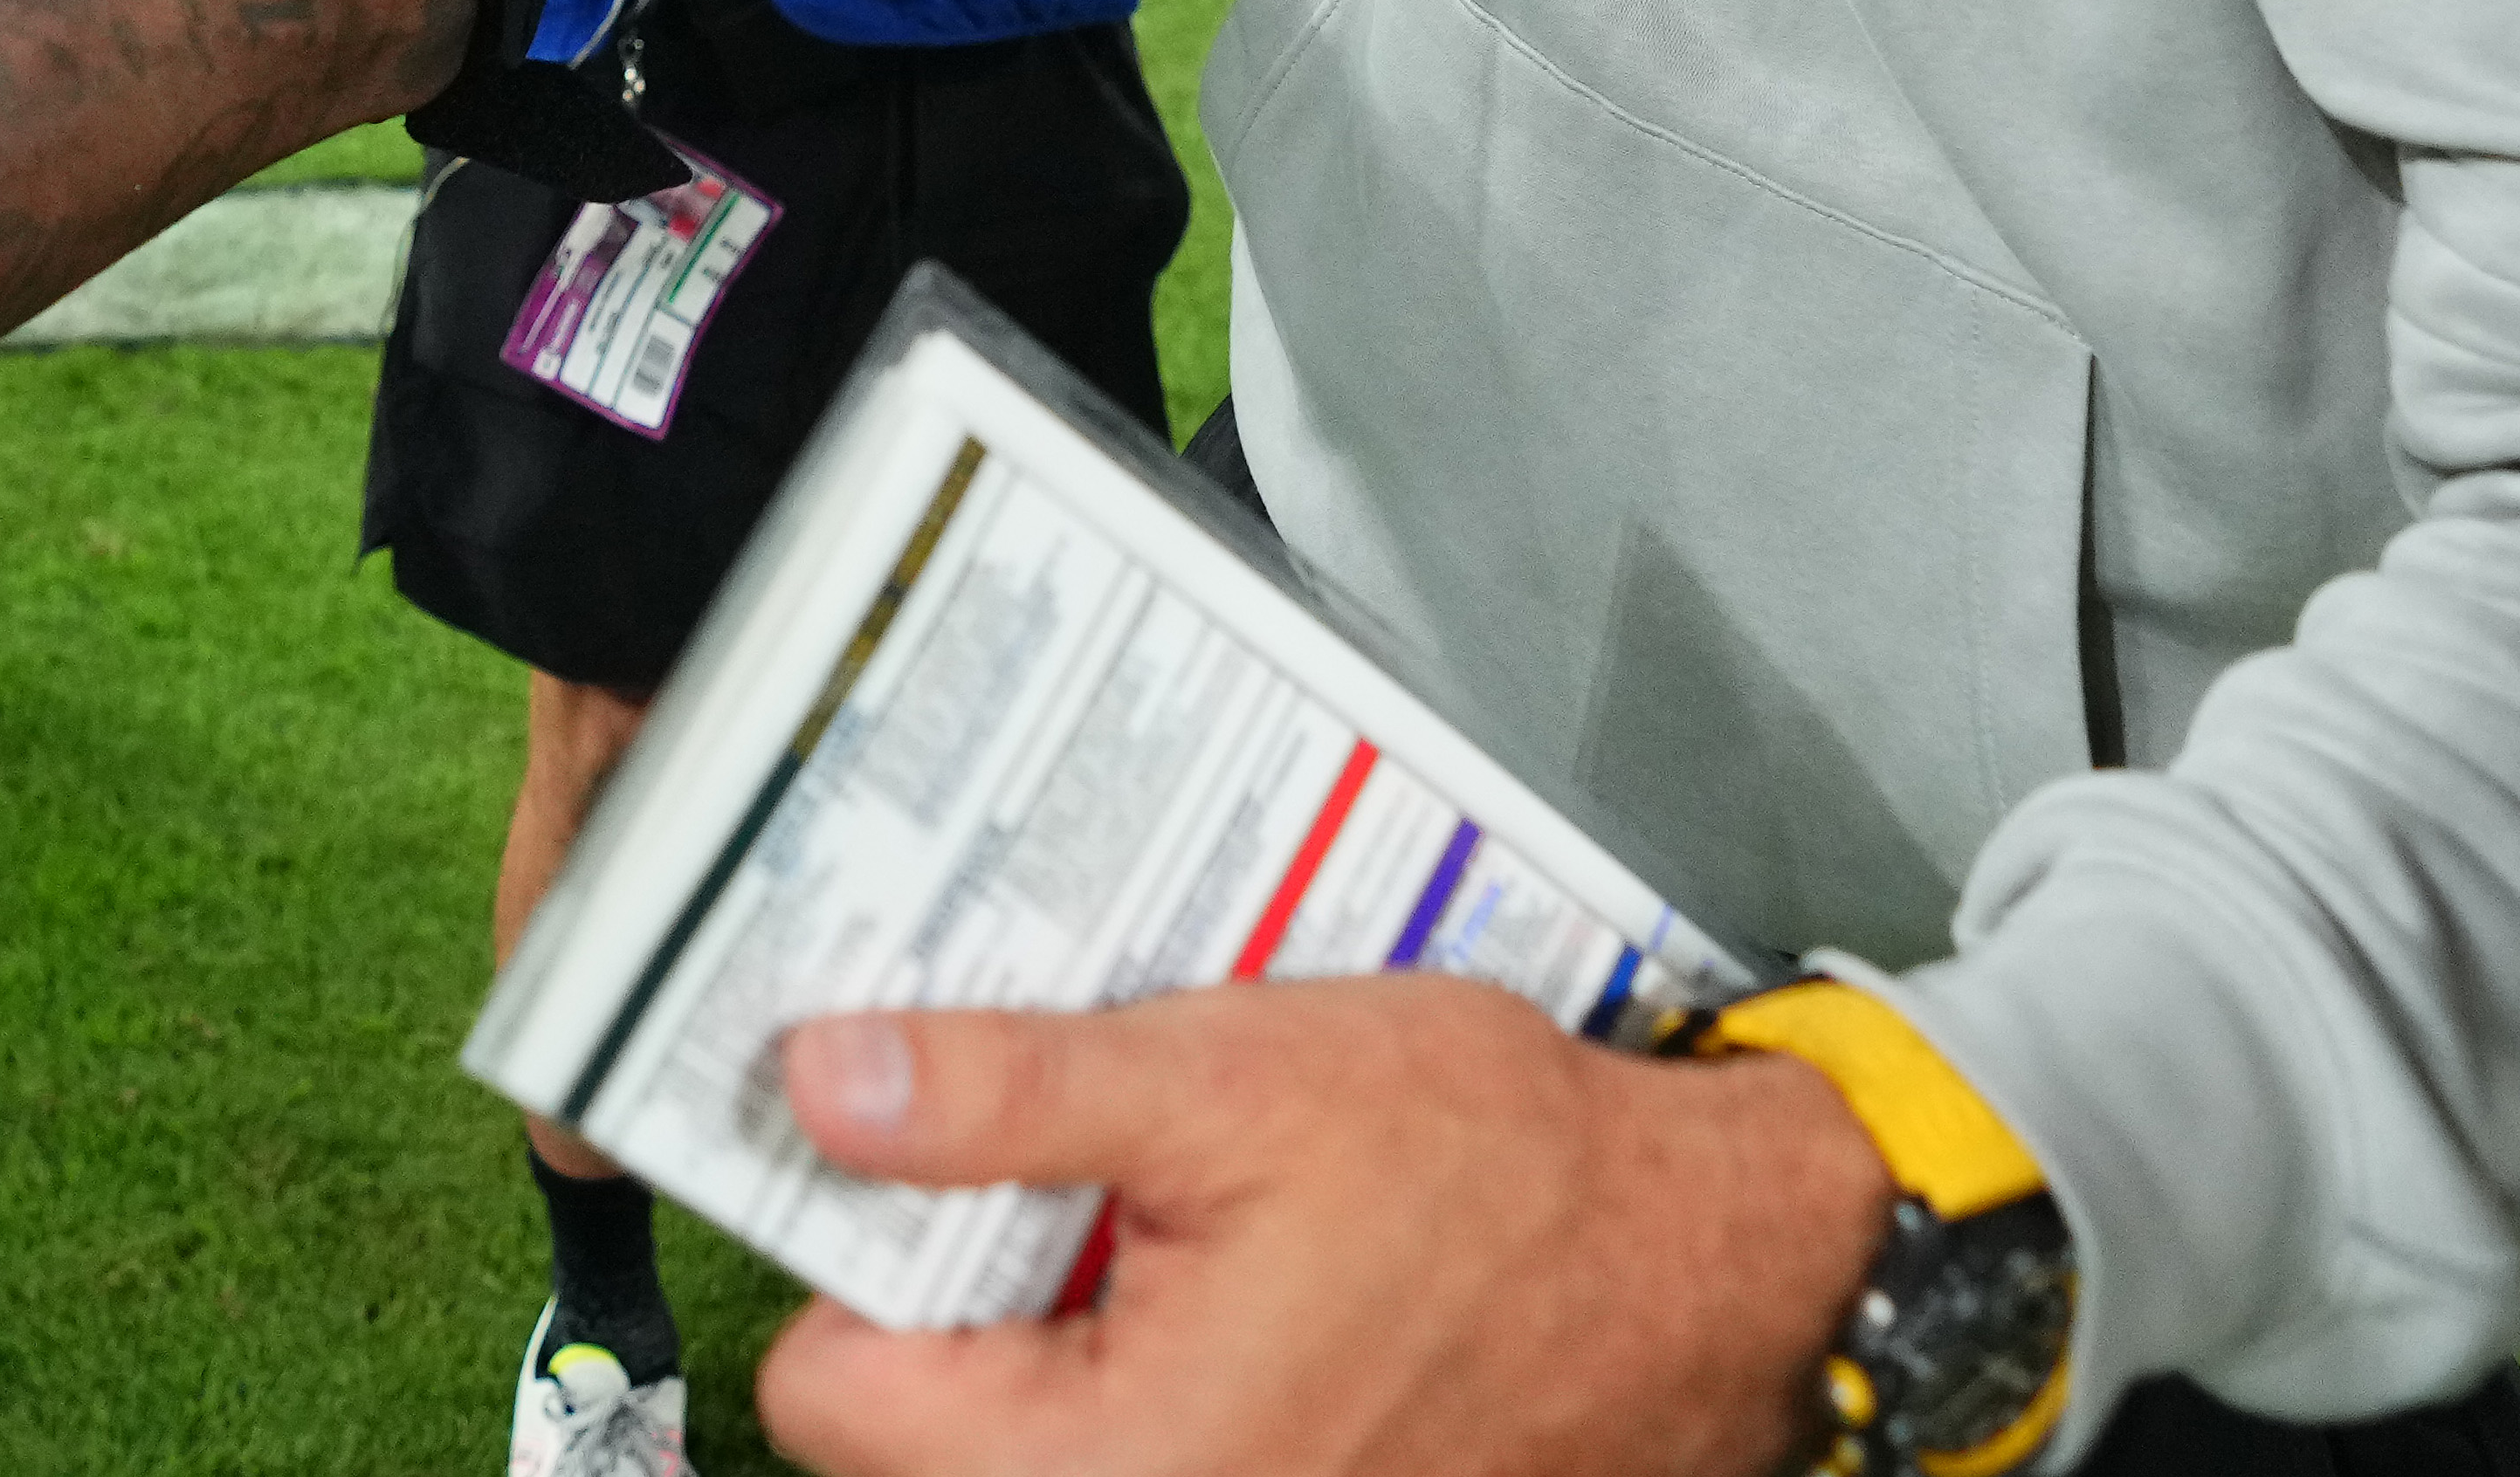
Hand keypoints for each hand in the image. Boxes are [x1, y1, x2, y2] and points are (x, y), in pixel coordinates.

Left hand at [753, 984, 1891, 1476]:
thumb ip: (1007, 1094)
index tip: (913, 1155)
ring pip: (1020, 1437)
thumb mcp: (1229, 1081)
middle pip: (913, 1429)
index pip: (831, 1395)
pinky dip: (1135, 1360)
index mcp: (1114, 1466)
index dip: (856, 1251)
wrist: (1695, 1265)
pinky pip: (1130, 1443)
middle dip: (961, 1285)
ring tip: (1148, 1214)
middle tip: (1061, 1174)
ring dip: (1047, 1319)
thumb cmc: (1501, 1180)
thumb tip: (824, 1084)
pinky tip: (1213, 1278)